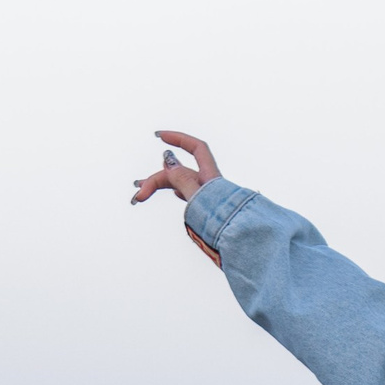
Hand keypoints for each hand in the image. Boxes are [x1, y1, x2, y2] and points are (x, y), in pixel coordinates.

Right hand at [132, 130, 224, 263]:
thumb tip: (168, 159)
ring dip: (161, 186)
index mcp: (212, 179)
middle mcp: (210, 186)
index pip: (197, 149)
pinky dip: (178, 192)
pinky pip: (190, 196)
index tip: (159, 136)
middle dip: (157, 180)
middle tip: (139, 196)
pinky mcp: (209, 212)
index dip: (179, 138)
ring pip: (182, 186)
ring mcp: (209, 199)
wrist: (244, 248)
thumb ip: (183, 180)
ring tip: (141, 193)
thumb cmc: (226, 226)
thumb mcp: (199, 201)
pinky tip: (174, 192)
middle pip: (179, 173)